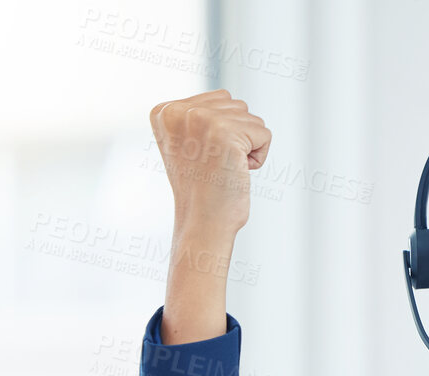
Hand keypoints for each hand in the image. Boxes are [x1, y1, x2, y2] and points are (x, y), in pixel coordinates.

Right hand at [149, 89, 271, 238]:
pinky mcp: (226, 133)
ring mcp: (201, 119)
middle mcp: (179, 110)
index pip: (219, 99)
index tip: (203, 157)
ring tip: (224, 168)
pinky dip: (259, 157)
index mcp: (164, 111)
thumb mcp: (189, 143)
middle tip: (215, 165)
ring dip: (247, 147)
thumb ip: (200, 116)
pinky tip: (237, 172)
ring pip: (252, 119)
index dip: (222, 132)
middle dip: (237, 137)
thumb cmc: (202, 190)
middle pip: (236, 105)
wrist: (203, 223)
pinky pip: (265, 134)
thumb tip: (228, 99)